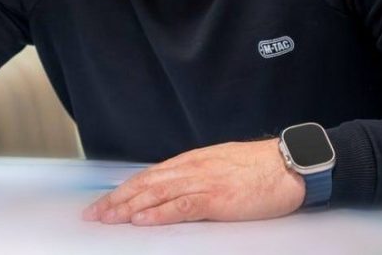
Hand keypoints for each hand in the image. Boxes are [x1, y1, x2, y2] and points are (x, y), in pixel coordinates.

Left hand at [83, 139, 304, 225]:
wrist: (288, 164)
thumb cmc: (259, 167)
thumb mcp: (220, 165)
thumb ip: (196, 176)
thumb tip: (174, 187)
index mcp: (191, 162)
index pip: (148, 176)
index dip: (123, 190)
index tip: (104, 202)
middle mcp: (191, 169)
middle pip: (145, 185)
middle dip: (117, 200)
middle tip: (94, 214)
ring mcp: (202, 183)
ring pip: (156, 194)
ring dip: (128, 207)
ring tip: (108, 218)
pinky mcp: (216, 198)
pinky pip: (181, 206)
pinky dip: (159, 213)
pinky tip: (141, 220)